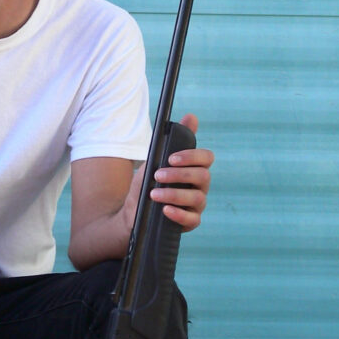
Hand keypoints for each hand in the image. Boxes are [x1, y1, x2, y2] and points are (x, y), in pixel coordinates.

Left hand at [126, 113, 214, 231]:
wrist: (132, 211)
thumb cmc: (148, 183)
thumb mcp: (155, 160)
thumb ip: (173, 141)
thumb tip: (192, 116)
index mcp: (194, 169)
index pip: (206, 158)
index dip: (192, 156)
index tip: (171, 158)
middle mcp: (200, 186)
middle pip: (203, 176)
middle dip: (179, 174)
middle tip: (157, 175)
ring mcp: (196, 205)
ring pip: (198, 198)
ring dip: (174, 193)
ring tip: (153, 193)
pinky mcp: (190, 222)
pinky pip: (192, 219)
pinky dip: (179, 214)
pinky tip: (165, 209)